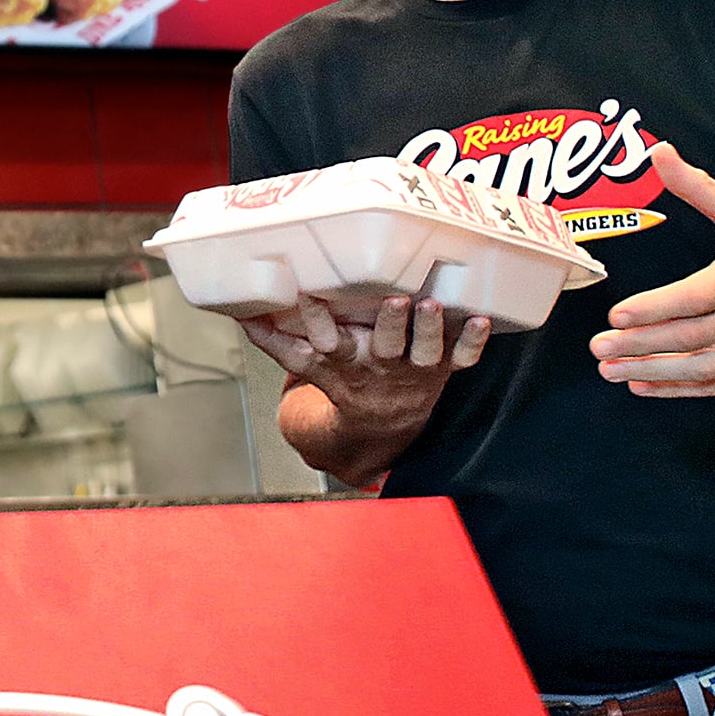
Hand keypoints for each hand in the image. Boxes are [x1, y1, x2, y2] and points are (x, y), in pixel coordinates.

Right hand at [242, 294, 490, 481]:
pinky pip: (463, 358)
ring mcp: (413, 367)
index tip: (308, 293)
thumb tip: (235, 312)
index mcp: (344, 360)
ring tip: (432, 303)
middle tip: (395, 300)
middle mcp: (379, 363)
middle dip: (391, 325)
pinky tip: (479, 319)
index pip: (326, 340)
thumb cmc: (344, 380)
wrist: (382, 422)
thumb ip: (273, 340)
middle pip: (386, 346)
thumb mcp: (305, 364)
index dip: (318, 320)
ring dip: (431, 328)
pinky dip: (472, 342)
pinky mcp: (442, 367)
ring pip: (425, 349)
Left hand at [590, 143, 714, 395]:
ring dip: (655, 373)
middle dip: (641, 346)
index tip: (615, 315)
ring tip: (611, 371)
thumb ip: (700, 189)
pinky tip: (643, 386)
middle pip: (695, 336)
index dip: (655, 309)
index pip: (697, 297)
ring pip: (707, 367)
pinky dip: (682, 391)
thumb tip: (659, 152)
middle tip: (598, 349)